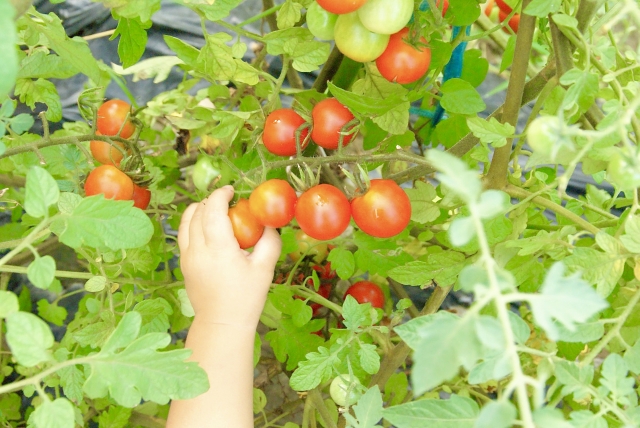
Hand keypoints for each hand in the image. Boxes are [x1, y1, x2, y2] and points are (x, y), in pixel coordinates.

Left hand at [177, 186, 281, 329]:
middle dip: (211, 200)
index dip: (220, 195)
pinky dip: (193, 224)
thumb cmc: (247, 298)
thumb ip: (269, 241)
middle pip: (197, 212)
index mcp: (219, 249)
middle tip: (227, 200)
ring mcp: (186, 257)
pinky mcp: (183, 264)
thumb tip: (269, 222)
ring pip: (186, 222)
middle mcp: (198, 250)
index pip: (213, 210)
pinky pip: (183, 235)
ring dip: (199, 210)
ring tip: (215, 211)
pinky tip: (208, 229)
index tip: (231, 190)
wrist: (222, 323)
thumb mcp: (265, 269)